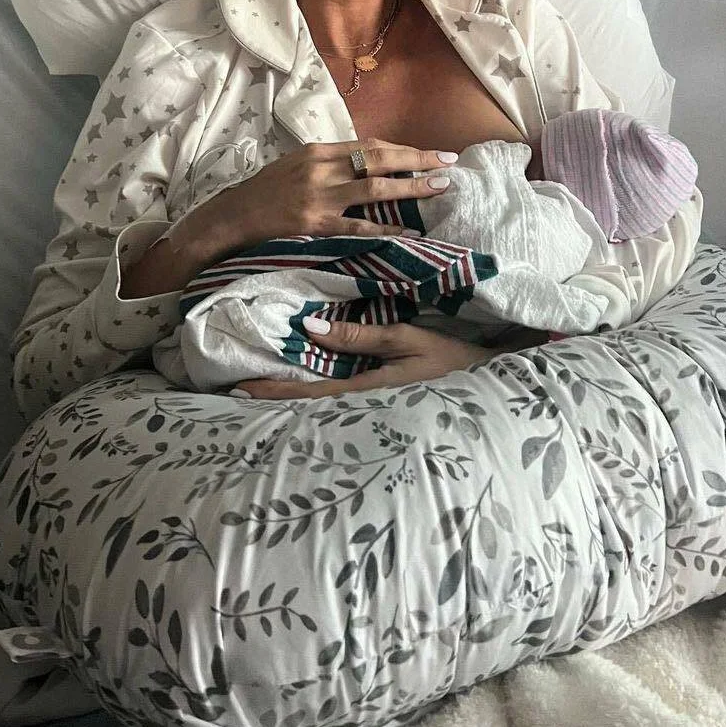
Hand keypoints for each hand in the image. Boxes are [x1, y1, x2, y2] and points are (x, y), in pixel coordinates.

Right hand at [182, 139, 459, 264]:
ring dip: (412, 188)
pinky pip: (358, 226)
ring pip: (375, 188)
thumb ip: (329, 164)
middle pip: (378, 159)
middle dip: (417, 160)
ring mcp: (319, 196)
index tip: (430, 153)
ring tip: (440, 189)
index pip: (369, 146)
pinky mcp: (315, 224)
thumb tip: (366, 164)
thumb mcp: (296, 167)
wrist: (231, 218)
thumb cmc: (265, 194)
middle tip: (449, 163)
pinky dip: (385, 228)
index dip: (402, 149)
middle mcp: (321, 168)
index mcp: (317, 151)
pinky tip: (407, 231)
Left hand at [233, 318, 495, 398]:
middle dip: (272, 394)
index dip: (272, 392)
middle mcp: (364, 399)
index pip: (308, 395)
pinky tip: (303, 371)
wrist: (493, 379)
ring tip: (256, 379)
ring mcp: (373, 396)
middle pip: (308, 399)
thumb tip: (310, 327)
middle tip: (232, 387)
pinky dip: (315, 380)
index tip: (238, 390)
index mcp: (367, 390)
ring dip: (290, 388)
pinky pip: (340, 386)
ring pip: (321, 395)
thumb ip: (360, 336)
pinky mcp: (382, 388)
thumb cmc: (453, 360)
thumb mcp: (408, 341)